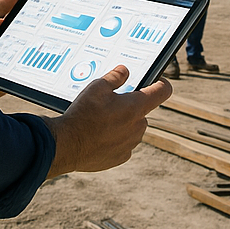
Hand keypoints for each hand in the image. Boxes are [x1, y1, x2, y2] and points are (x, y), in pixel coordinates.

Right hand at [43, 66, 171, 176]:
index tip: (157, 80)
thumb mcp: (97, 87)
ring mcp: (130, 144)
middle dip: (131, 106)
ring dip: (123, 123)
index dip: (161, 83)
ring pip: (133, 128)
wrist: (66, 145)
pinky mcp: (121, 157)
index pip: (163, 90)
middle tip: (111, 104)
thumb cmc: (82, 114)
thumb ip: (115, 77)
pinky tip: (98, 135)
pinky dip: (115, 139)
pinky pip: (123, 143)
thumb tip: (125, 71)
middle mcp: (138, 126)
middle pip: (143, 111)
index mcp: (136, 107)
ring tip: (100, 121)